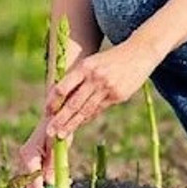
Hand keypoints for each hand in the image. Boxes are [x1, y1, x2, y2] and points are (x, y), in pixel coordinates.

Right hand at [15, 115, 66, 187]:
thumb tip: (50, 184)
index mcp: (28, 154)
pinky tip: (62, 183)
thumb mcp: (57, 148)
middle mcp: (25, 160)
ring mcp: (29, 164)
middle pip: (29, 183)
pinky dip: (49, 185)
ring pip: (34, 184)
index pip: (30, 175)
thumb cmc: (57, 131)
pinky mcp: (36, 166)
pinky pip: (40, 180)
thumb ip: (53, 165)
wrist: (56, 120)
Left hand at [45, 39, 160, 139]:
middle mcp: (95, 78)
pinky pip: (99, 109)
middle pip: (73, 103)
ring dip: (72, 124)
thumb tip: (62, 99)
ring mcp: (107, 88)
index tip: (47, 112)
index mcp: (85, 67)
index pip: (64, 87)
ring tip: (62, 135)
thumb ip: (79, 78)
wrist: (139, 52)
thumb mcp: (92, 62)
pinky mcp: (118, 96)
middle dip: (60, 119)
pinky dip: (88, 117)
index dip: (54, 101)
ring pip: (86, 110)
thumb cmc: (110, 58)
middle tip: (50, 132)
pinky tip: (80, 124)